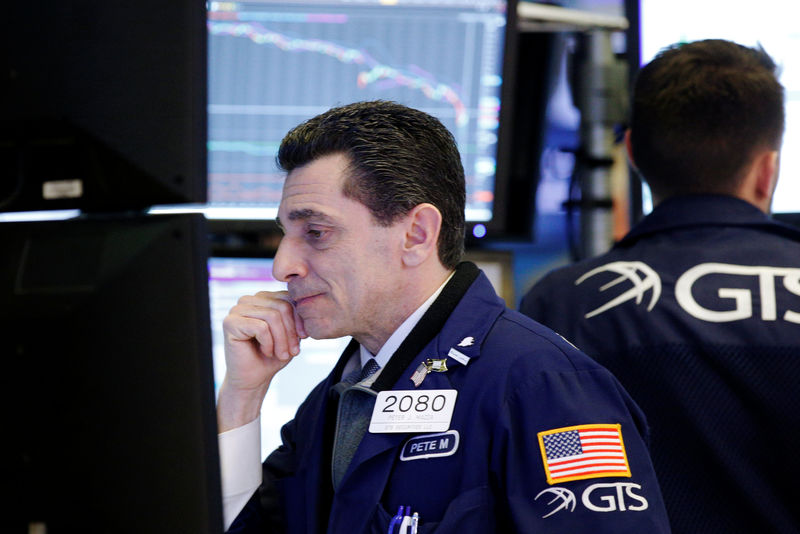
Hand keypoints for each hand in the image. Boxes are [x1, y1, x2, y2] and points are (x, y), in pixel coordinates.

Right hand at [216, 290, 306, 431]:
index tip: (304, 337)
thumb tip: (307, 307)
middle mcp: (248, 300)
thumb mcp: (290, 333)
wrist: (253, 379)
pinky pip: (260, 327)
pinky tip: (266, 352)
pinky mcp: (230, 322)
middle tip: (294, 352)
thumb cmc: (272, 356)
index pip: (288, 297)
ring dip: (281, 340)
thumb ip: (296, 316)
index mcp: (262, 298)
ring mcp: (236, 309)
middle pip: (281, 306)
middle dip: (291, 331)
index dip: (299, 318)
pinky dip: (268, 343)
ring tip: (281, 354)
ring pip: (272, 316)